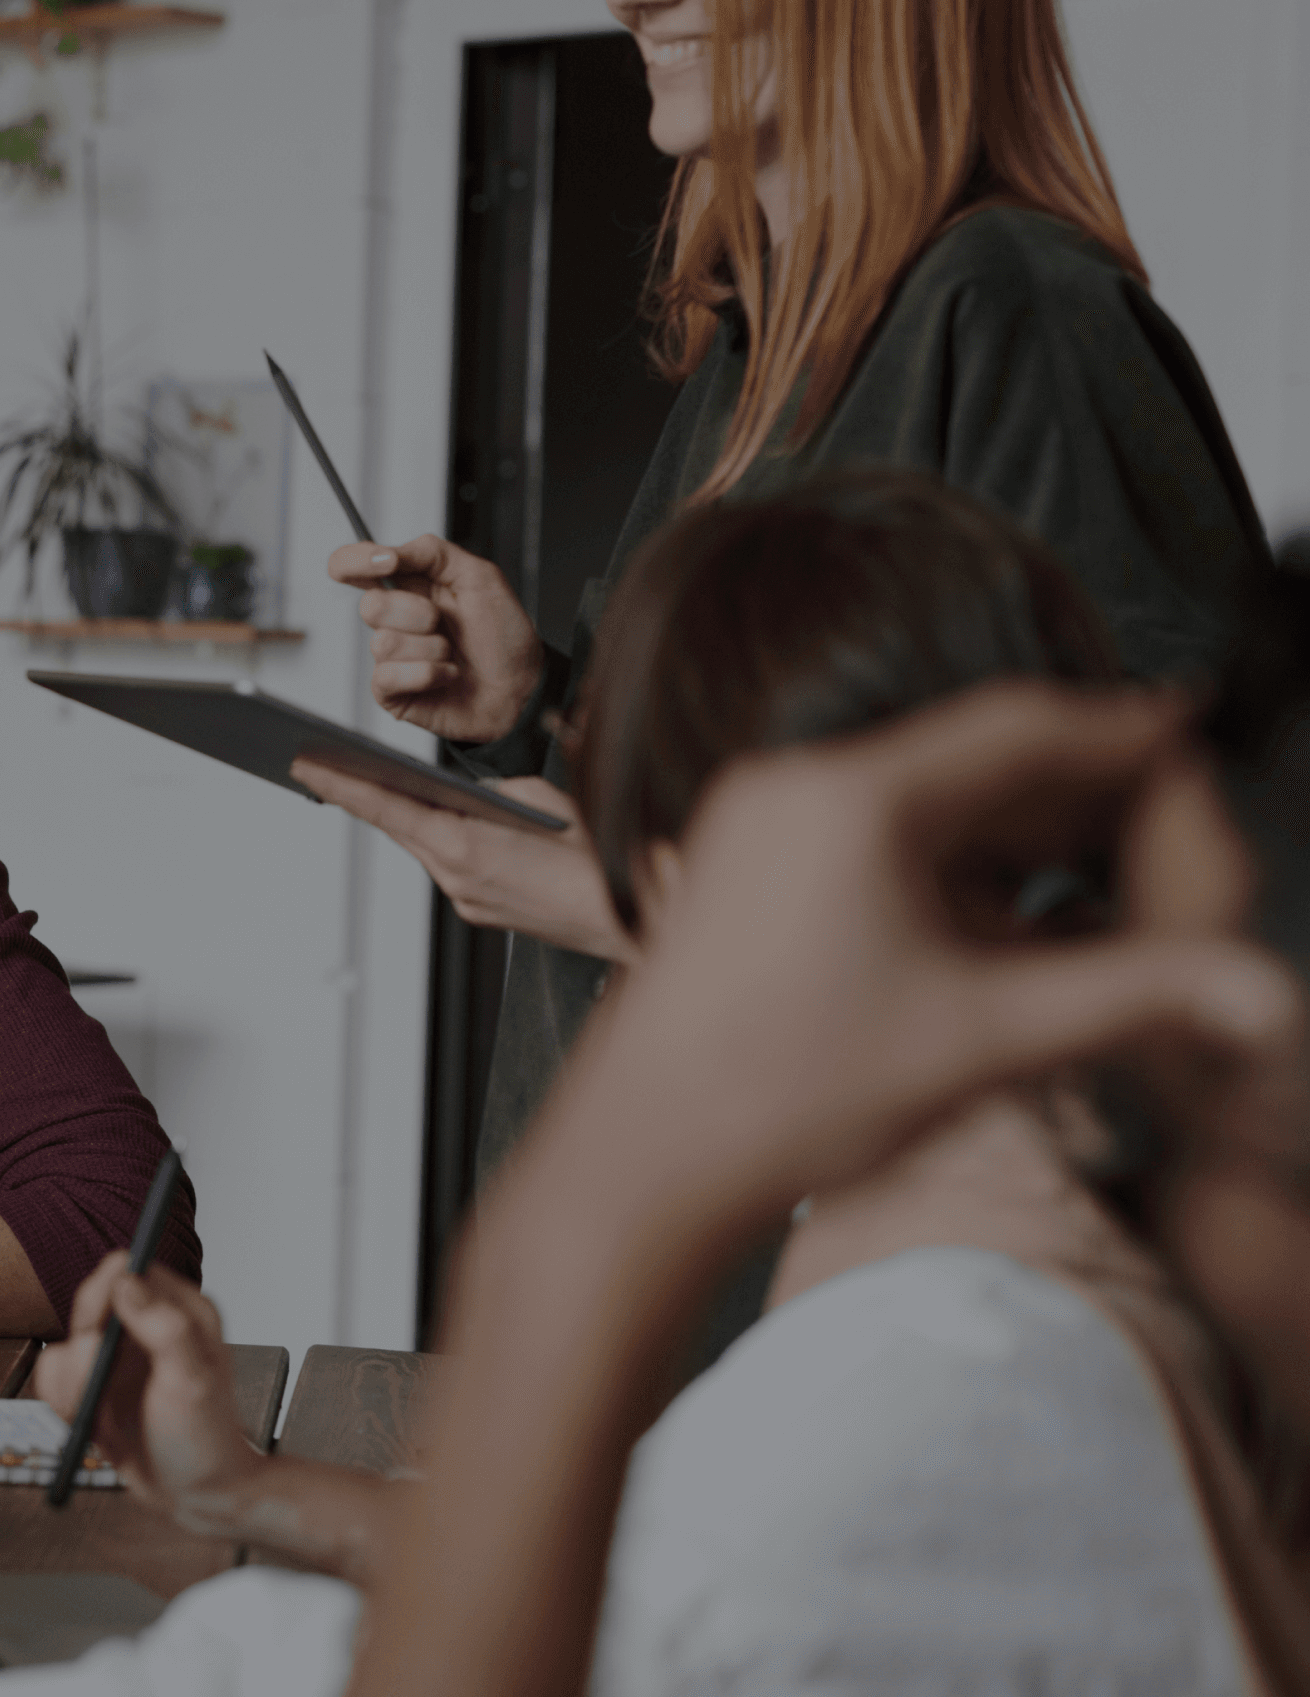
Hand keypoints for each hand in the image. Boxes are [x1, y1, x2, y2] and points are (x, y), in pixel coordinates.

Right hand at [31, 1259, 265, 1538]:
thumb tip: (126, 1280)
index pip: (126, 1269)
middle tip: (96, 1380)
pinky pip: (55, 1374)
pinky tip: (89, 1425)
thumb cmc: (205, 1441)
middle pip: (88, 1304)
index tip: (98, 1333)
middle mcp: (146, 1326)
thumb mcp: (192, 1383)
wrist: (196, 1494)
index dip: (103, 1295)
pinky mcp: (97, 1384)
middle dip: (84, 1347)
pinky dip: (61, 1399)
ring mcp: (119, 1356)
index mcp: (180, 1311)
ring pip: (65, 1342)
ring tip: (96, 1413)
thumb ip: (164, 1327)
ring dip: (70, 1382)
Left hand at [291, 762, 635, 961]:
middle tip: (319, 761)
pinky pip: (448, 864)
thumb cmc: (600, 857)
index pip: (386, 807)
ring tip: (368, 780)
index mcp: (464, 846)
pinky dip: (437, 839)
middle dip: (361, 792)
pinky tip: (434, 819)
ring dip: (401, 816)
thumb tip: (468, 792)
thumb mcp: (544, 800)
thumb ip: (494, 791)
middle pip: (397, 826)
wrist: (635, 918)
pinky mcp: (482, 911)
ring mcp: (467, 899)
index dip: (341, 784)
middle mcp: (455, 878)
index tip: (305, 764)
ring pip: (422, 846)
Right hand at [329, 536, 544, 744]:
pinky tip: (447, 675)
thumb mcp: (480, 576)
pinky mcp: (391, 691)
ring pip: (383, 642)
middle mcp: (395, 619)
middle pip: (369, 604)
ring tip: (452, 655)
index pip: (352, 565)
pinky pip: (388, 676)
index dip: (355, 560)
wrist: (523, 687)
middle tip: (444, 623)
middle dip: (417, 613)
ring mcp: (391, 656)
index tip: (386, 562)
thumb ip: (432, 552)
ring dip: (431, 648)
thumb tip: (389, 551)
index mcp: (410, 586)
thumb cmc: (505, 637)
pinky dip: (428, 674)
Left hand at [539, 683, 1303, 1239]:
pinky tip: (1016, 936)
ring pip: (929, 811)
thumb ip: (1136, 1000)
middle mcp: (793, 792)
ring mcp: (760, 832)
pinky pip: (876, 847)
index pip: (1020, 729)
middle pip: (976, 766)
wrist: (644, 1163)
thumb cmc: (776, 1099)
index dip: (1123, 736)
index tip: (1191, 739)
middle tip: (1171, 844)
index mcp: (847, 799)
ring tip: (1110, 897)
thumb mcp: (987, 1040)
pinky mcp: (749, 879)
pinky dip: (955, 878)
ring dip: (1021, 848)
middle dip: (1081, 807)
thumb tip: (1253, 992)